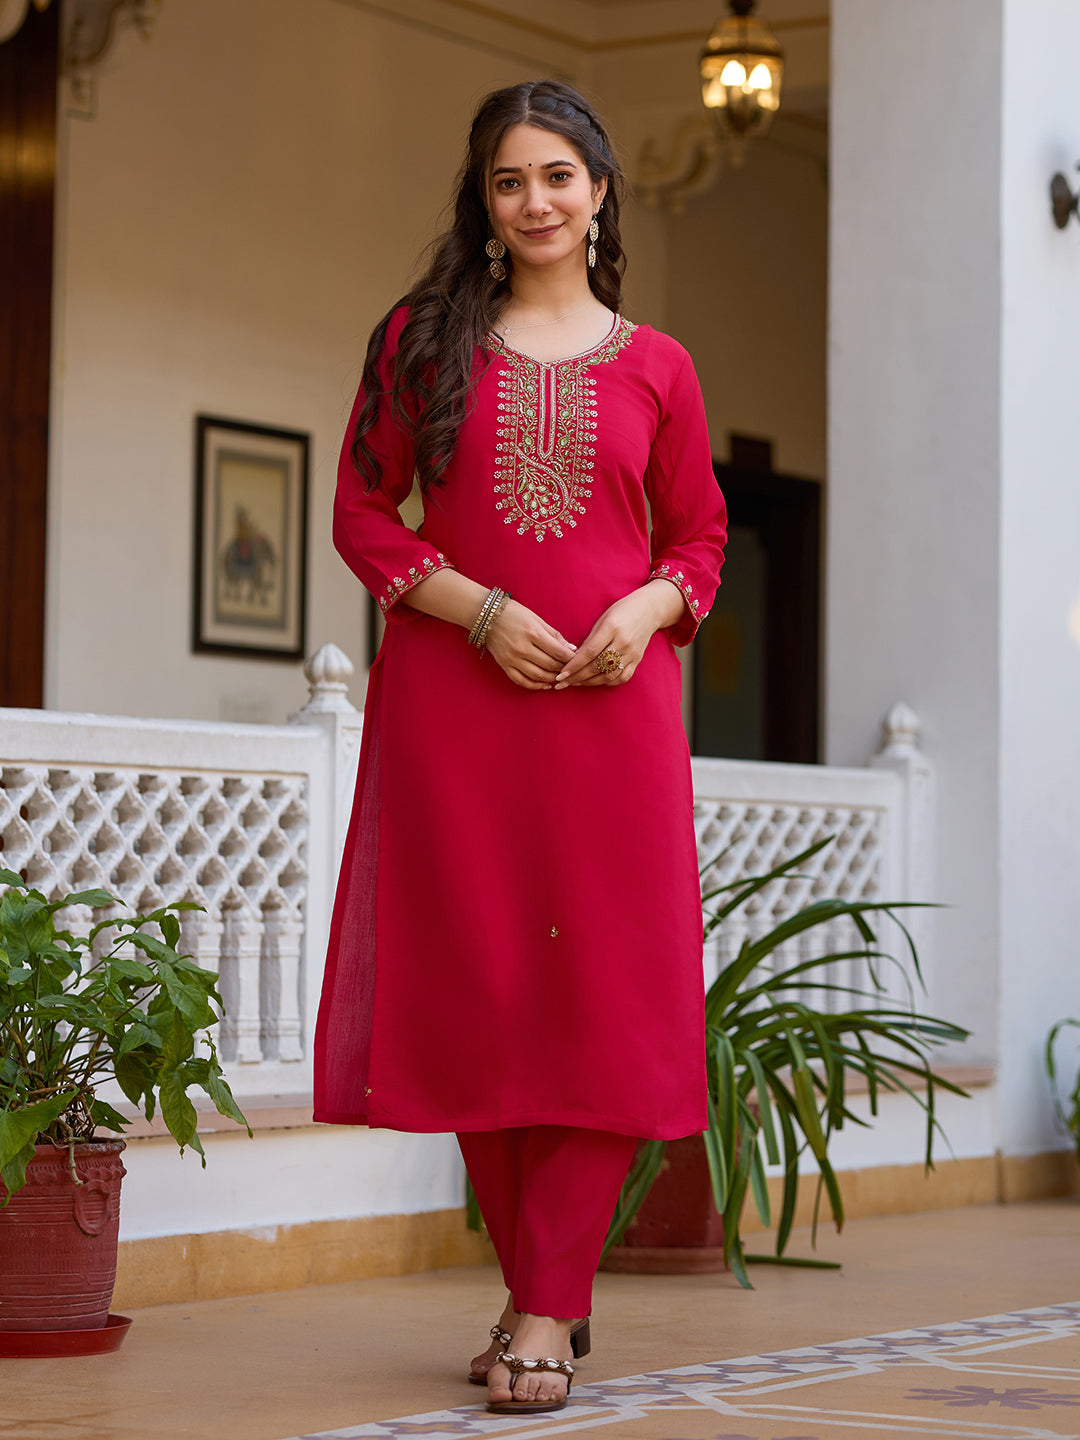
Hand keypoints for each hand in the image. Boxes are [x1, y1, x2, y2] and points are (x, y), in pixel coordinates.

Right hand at [484, 599, 577, 690]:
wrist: (486, 615)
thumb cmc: (514, 613)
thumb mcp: (536, 619)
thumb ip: (554, 635)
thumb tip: (571, 650)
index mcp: (533, 633)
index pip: (558, 652)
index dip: (571, 659)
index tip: (578, 661)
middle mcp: (523, 648)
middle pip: (550, 665)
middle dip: (564, 669)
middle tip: (572, 670)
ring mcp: (512, 658)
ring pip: (538, 676)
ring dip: (552, 679)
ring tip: (561, 678)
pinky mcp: (505, 665)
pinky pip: (522, 681)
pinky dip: (535, 686)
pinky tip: (545, 685)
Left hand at [553, 582, 682, 688]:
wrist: (650, 609)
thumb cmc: (622, 610)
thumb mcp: (603, 618)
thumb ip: (591, 638)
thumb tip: (575, 657)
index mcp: (612, 628)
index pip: (589, 652)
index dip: (574, 665)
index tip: (561, 674)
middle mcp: (623, 642)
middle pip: (597, 666)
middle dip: (577, 677)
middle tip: (562, 683)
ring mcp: (632, 653)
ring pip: (608, 675)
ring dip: (590, 682)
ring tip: (575, 683)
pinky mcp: (638, 660)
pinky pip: (622, 677)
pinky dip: (607, 681)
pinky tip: (596, 681)